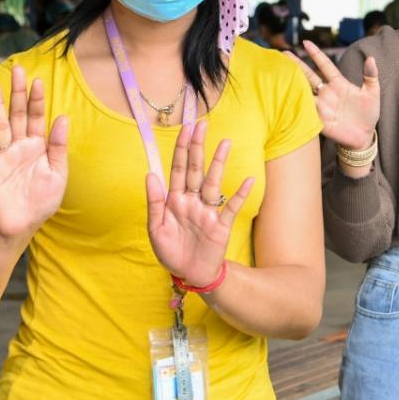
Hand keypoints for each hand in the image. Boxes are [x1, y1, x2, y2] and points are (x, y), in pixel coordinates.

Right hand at [0, 66, 68, 241]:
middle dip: (17, 93)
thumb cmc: (43, 198)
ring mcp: (2, 157)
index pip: (37, 118)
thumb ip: (59, 146)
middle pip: (17, 115)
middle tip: (17, 69)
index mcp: (38, 146)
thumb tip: (62, 117)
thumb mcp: (58, 173)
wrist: (24, 223)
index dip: (37, 100)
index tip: (38, 80)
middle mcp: (18, 146)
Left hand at [146, 120, 254, 288]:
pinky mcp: (221, 225)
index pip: (177, 169)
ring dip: (219, 163)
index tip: (185, 128)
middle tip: (202, 124)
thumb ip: (154, 203)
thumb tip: (150, 175)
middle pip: (195, 169)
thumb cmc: (171, 252)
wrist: (190, 275)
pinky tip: (247, 181)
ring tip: (225, 142)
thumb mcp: (156, 229)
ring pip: (213, 182)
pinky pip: (231, 207)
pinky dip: (240, 195)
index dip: (181, 148)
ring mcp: (208, 211)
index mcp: (174, 200)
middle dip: (197, 147)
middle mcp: (192, 200)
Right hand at [289, 40, 379, 150]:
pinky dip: (296, 103)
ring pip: (304, 91)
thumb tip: (371, 58)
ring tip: (280, 71)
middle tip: (283, 53)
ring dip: (293, 82)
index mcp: (339, 84)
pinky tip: (285, 96)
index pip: (325, 65)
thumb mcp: (372, 93)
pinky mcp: (319, 119)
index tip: (306, 42)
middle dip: (296, 64)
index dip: (316, 54)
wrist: (364, 137)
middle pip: (308, 75)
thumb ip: (371, 76)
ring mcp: (321, 106)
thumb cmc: (369, 114)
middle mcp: (327, 93)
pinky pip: (305, 109)